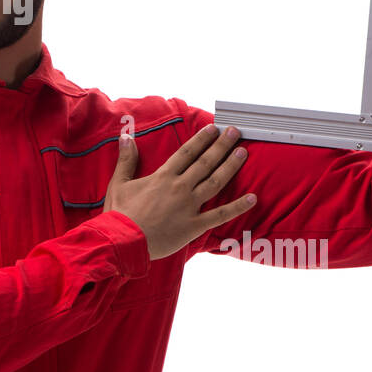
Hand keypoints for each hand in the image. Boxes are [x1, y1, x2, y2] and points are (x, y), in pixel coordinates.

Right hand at [103, 123, 257, 260]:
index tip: (214, 129)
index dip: (202, 139)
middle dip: (221, 146)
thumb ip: (126, 159)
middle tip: (234, 132)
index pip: (187, 152)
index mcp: (163, 176)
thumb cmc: (119, 214)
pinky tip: (252, 198)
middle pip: (205, 162)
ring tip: (242, 153)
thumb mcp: (119, 183)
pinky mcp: (193, 226)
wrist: (123, 242)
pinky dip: (237, 207)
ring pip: (215, 182)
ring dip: (231, 167)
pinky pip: (220, 215)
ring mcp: (189, 206)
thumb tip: (126, 137)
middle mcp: (179, 187)